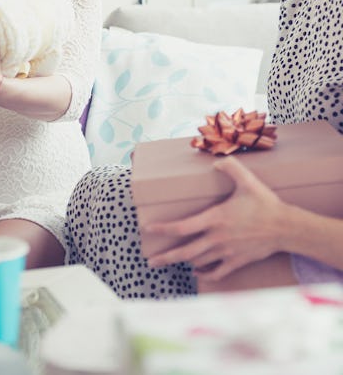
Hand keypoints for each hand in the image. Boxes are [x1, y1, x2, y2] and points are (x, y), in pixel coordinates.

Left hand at [145, 156, 285, 280]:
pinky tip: (197, 271)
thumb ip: (230, 168)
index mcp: (215, 219)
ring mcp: (227, 252)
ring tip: (170, 260)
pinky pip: (217, 272)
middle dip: (166, 257)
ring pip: (199, 261)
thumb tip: (216, 162)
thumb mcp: (247, 180)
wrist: (287, 228)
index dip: (164, 229)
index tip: (148, 229)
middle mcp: (217, 238)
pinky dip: (204, 273)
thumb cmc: (265, 203)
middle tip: (150, 261)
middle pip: (185, 251)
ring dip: (184, 261)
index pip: (183, 227)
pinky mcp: (238, 261)